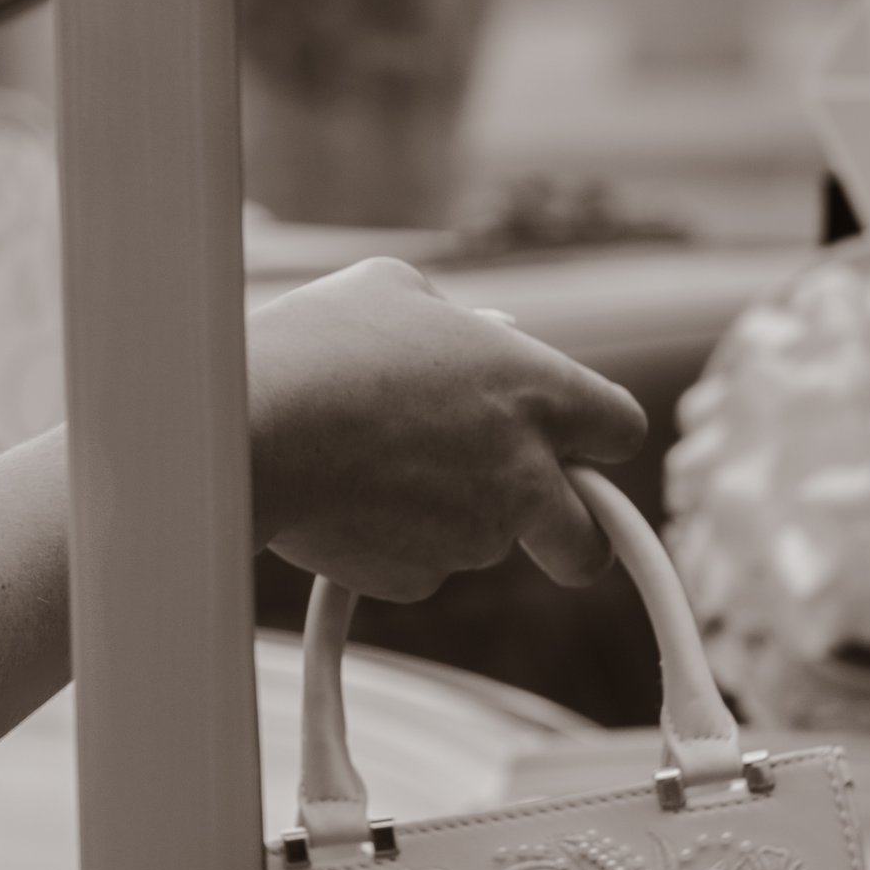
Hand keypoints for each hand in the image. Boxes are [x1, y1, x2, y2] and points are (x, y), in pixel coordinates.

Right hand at [247, 256, 646, 603]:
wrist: (248, 432)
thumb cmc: (318, 346)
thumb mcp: (395, 291)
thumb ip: (460, 320)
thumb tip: (481, 333)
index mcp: (536, 390)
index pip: (621, 429)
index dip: (597, 438)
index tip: (573, 445)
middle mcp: (523, 472)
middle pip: (590, 542)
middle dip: (575, 540)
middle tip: (540, 524)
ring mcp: (474, 536)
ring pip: (484, 547)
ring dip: (454, 523)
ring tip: (378, 471)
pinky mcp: (416, 578)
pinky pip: (419, 570)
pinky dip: (393, 546)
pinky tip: (346, 500)